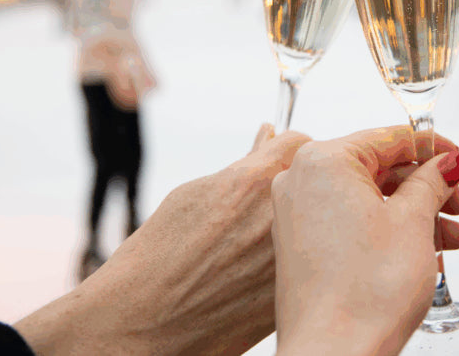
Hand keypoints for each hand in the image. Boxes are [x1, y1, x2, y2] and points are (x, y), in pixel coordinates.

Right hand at [15, 124, 309, 355]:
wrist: (142, 322)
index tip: (280, 162)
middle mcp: (280, 215)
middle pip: (314, 182)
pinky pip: (306, 262)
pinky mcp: (291, 294)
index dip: (289, 151)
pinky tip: (257, 271)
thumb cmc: (157, 255)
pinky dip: (292, 261)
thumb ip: (241, 166)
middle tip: (269, 205)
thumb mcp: (193, 195)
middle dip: (298, 186)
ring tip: (257, 242)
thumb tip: (267, 136)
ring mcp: (290, 258)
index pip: (300, 142)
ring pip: (316, 224)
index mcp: (253, 181)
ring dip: (300, 224)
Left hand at [272, 126, 458, 355]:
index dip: (432, 147)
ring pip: (367, 200)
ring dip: (413, 213)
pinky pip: (350, 223)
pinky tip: (423, 249)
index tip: (457, 159)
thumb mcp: (412, 222)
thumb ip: (431, 182)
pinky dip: (387, 231)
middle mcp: (301, 181)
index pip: (388, 138)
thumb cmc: (364, 292)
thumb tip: (444, 163)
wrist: (332, 353)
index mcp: (323, 161)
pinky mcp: (300, 247)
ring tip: (453, 236)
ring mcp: (296, 216)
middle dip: (426, 187)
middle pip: (378, 169)